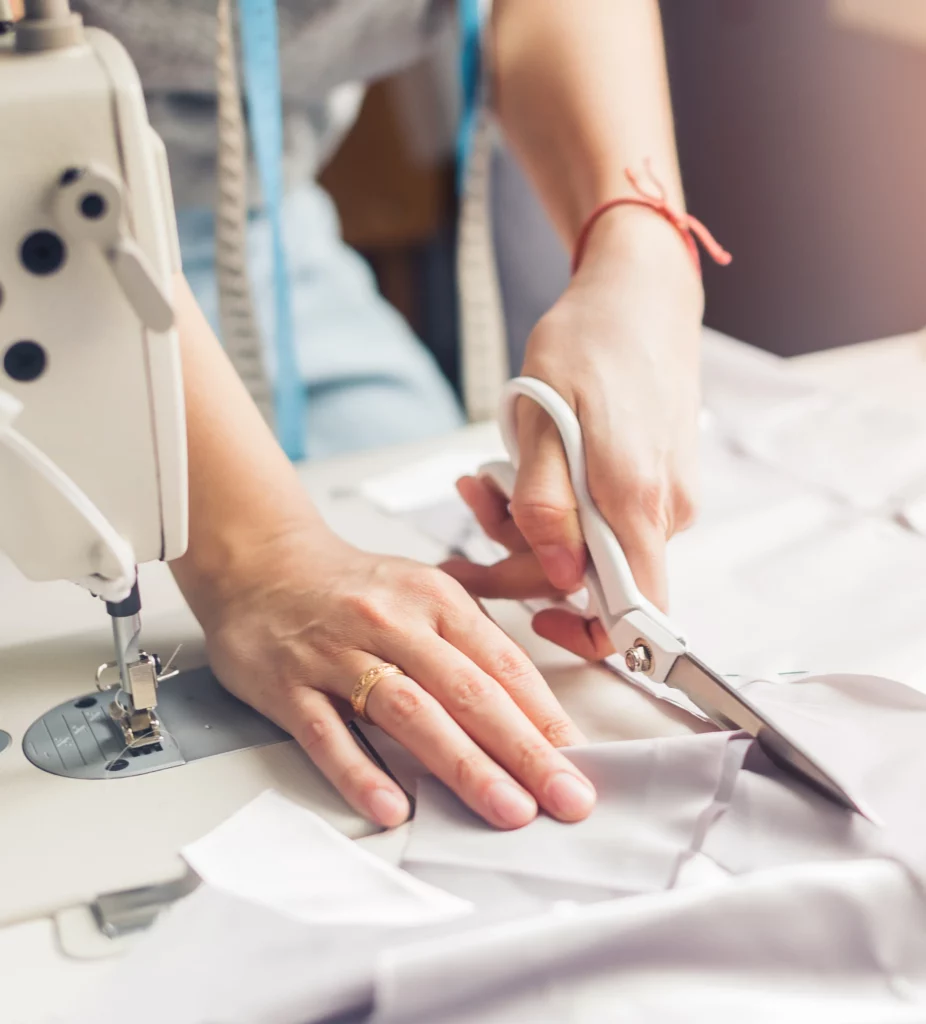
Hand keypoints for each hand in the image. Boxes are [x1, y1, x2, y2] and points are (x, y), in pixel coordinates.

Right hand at [191, 525, 595, 829]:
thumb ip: (471, 643)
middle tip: (564, 797)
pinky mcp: (289, 685)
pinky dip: (360, 771)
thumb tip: (531, 712)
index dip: (545, 716)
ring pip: (408, 712)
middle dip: (523, 750)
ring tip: (505, 809)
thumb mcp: (422, 593)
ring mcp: (338, 654)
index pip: (501, 663)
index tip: (578, 762)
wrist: (260, 565)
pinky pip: (327, 733)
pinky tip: (392, 806)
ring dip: (463, 765)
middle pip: (467, 691)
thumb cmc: (353, 589)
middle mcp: (392, 623)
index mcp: (435, 598)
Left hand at [443, 209, 703, 658]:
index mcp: (637, 500)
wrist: (640, 292)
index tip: (534, 617)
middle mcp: (664, 508)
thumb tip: (557, 578)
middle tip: (471, 505)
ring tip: (485, 475)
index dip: (585, 634)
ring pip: (593, 544)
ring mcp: (665, 493)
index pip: (633, 615)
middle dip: (522, 556)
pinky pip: (604, 513)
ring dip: (532, 523)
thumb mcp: (544, 419)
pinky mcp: (656, 476)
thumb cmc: (589, 343)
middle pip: (594, 578)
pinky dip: (559, 501)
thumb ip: (546, 504)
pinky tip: (524, 465)